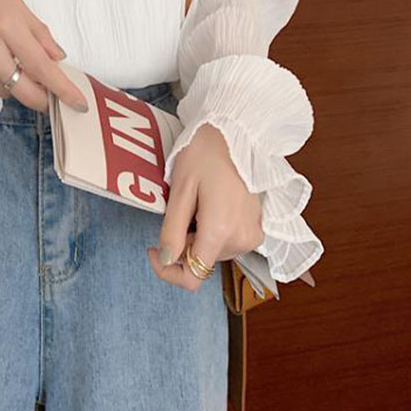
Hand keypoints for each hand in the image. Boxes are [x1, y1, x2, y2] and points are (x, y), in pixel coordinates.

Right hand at [0, 0, 89, 113]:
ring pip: (9, 92)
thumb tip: (58, 59)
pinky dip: (3, 85)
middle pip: (25, 90)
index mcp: (6, 25)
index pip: (41, 66)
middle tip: (56, 97)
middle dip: (45, 99)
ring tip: (20, 67)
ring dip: (23, 88)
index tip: (78, 102)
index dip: (62, 88)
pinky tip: (2, 67)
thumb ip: (41, 35)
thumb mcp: (18, 6)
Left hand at [146, 123, 263, 291]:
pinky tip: (210, 202)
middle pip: (201, 261)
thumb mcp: (180, 190)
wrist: (236, 133)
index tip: (152, 248)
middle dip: (183, 242)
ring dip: (197, 235)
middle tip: (179, 207)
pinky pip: (227, 240)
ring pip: (213, 251)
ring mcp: (252, 235)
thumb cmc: (204, 154)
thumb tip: (164, 261)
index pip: (192, 277)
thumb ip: (172, 230)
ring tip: (197, 200)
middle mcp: (241, 240)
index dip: (166, 270)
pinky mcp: (257, 228)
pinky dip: (212, 230)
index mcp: (220, 232)